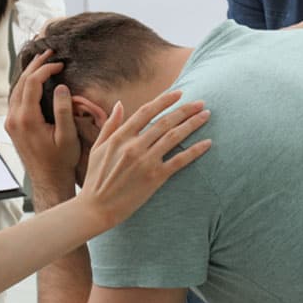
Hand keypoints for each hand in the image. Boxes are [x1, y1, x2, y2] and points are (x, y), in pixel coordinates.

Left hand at [5, 50, 80, 185]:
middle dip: (35, 65)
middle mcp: (14, 118)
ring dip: (28, 73)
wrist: (48, 180)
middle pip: (20, 82)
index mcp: (26, 119)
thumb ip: (63, 110)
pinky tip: (34, 80)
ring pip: (16, 89)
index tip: (60, 64)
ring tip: (42, 61)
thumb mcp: (67, 136)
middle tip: (49, 51)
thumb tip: (60, 86)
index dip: (45, 69)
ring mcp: (11, 122)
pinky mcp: (13, 125)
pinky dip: (25, 85)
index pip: (32, 83)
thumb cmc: (61, 161)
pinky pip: (16, 98)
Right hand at [75, 91, 210, 229]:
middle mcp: (134, 146)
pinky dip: (194, 150)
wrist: (96, 208)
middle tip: (201, 102)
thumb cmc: (96, 178)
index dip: (164, 100)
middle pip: (165, 122)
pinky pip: (179, 160)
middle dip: (185, 109)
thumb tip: (120, 104)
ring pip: (174, 137)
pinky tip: (207, 143)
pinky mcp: (155, 178)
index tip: (179, 93)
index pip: (146, 112)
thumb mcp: (98, 148)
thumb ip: (110, 125)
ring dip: (192, 124)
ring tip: (206, 115)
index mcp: (120, 137)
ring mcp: (146, 162)